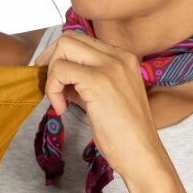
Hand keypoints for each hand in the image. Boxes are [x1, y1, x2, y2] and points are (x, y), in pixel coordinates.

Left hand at [34, 29, 166, 183]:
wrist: (142, 154)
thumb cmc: (124, 134)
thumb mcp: (104, 99)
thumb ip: (85, 83)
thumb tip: (60, 78)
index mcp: (123, 58)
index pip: (82, 40)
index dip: (61, 57)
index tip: (55, 80)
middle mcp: (119, 56)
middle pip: (69, 38)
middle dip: (51, 61)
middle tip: (50, 88)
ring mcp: (110, 66)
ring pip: (63, 49)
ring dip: (52, 76)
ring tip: (59, 102)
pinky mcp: (98, 81)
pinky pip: (60, 70)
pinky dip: (52, 89)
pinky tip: (62, 109)